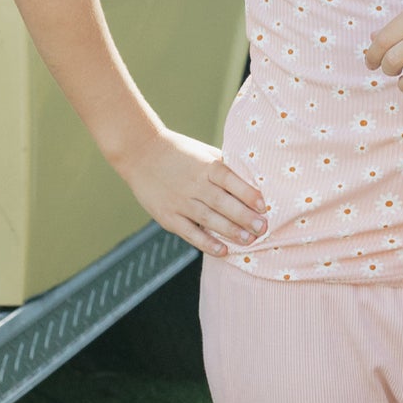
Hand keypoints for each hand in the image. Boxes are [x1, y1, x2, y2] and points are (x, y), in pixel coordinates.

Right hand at [120, 128, 267, 256]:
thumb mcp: (203, 152)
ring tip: (249, 241)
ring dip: (230, 231)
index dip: (247, 192)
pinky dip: (206, 243)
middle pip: (222, 202)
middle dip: (244, 217)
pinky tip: (222, 250)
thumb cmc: (179, 152)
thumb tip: (253, 179)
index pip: (229, 179)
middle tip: (263, 228)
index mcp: (205, 166)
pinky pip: (190, 232)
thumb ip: (224, 166)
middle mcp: (193, 184)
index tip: (263, 205)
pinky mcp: (168, 216)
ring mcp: (180, 201)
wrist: (139, 152)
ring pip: (208, 219)